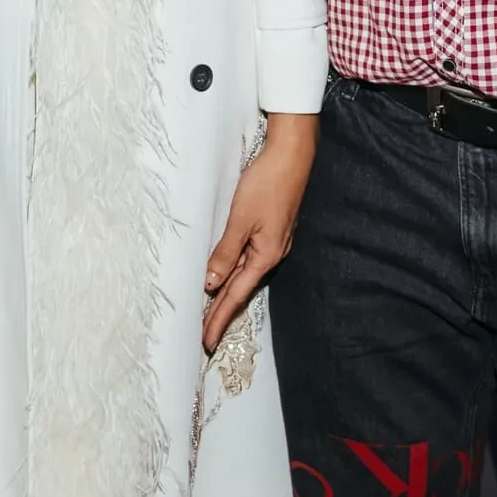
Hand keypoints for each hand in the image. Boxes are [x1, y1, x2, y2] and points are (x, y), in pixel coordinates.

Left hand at [202, 113, 317, 350]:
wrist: (292, 156)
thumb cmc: (268, 183)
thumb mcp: (241, 220)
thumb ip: (225, 253)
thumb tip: (210, 282)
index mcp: (265, 256)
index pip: (235, 296)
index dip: (218, 319)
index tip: (206, 341)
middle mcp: (270, 255)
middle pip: (239, 291)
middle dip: (221, 314)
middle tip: (203, 337)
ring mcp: (271, 243)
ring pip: (242, 276)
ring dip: (225, 296)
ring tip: (209, 315)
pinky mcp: (269, 231)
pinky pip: (246, 260)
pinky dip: (232, 273)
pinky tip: (223, 277)